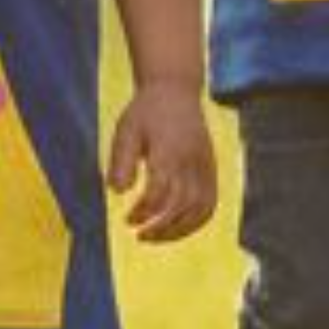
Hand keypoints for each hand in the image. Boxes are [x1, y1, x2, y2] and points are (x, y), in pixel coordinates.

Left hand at [107, 77, 216, 242]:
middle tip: (138, 234)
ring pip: (200, 209)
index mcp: (169, 150)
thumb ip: (121, 160)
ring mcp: (205, 166)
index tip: (127, 220)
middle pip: (182, 205)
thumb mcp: (126, 130)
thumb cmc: (145, 112)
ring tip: (154, 237)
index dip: (145, 211)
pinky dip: (196, 222)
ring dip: (179, 230)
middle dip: (160, 226)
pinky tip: (176, 228)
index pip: (161, 191)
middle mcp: (191, 161)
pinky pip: (210, 203)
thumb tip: (117, 191)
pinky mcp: (212, 170)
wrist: (176, 91)